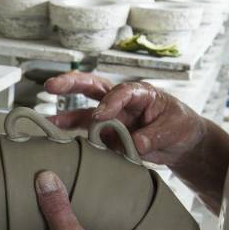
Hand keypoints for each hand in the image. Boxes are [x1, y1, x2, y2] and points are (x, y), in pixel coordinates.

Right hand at [45, 72, 207, 167]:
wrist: (183, 144)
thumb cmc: (180, 126)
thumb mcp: (174, 128)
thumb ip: (153, 135)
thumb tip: (135, 144)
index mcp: (139, 92)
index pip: (121, 92)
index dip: (110, 102)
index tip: (101, 116)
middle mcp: (120, 102)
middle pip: (92, 87)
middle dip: (71, 84)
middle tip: (51, 86)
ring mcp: (112, 119)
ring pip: (84, 113)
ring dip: (65, 117)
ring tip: (45, 122)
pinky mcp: (108, 137)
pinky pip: (89, 137)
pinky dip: (74, 140)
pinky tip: (59, 145)